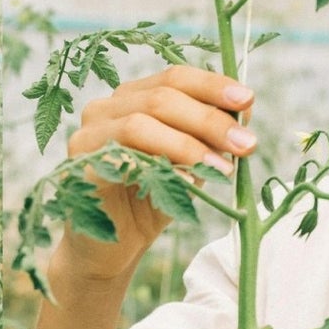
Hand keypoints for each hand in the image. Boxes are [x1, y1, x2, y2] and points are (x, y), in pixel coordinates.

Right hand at [57, 65, 254, 280]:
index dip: (212, 85)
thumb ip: (208, 136)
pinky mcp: (80, 165)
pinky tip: (189, 183)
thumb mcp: (189, 163)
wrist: (112, 251)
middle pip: (162, 97)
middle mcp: (105, 108)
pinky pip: (124, 156)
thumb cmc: (151, 201)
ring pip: (142, 122)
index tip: (248, 101)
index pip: (174, 77)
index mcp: (132, 98)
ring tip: (224, 169)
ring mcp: (87, 134)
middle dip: (209, 120)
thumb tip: (244, 112)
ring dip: (190, 144)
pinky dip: (162, 166)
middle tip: (246, 144)